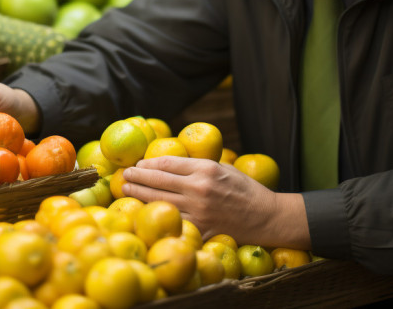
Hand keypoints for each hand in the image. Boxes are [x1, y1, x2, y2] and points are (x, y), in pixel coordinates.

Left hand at [122, 156, 309, 248]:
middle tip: (125, 175)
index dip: (148, 163)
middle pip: (158, 181)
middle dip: (137, 177)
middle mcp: (199, 188)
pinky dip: (156, 215)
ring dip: (139, 194)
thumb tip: (168, 163)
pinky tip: (144, 212)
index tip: (138, 164)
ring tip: (127, 189)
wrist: (267, 218)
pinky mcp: (200, 229)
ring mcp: (198, 211)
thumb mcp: (224, 168)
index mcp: (205, 169)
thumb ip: (198, 166)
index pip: (167, 163)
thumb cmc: (246, 191)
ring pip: (159, 201)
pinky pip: (173, 220)